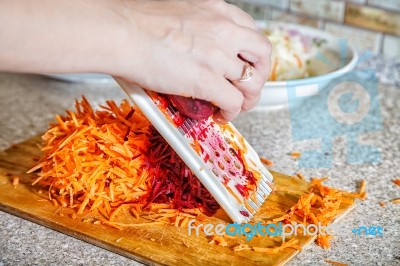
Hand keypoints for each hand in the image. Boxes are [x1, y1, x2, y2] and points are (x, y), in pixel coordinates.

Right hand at [113, 0, 270, 120]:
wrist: (119, 33)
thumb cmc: (135, 22)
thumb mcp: (178, 13)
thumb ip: (196, 27)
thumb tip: (196, 45)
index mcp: (217, 10)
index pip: (251, 31)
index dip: (252, 53)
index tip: (247, 64)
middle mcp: (224, 30)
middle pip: (262, 54)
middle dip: (261, 74)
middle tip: (250, 87)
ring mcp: (218, 56)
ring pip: (252, 82)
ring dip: (248, 98)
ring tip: (237, 106)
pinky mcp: (207, 81)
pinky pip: (234, 101)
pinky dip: (232, 112)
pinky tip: (221, 114)